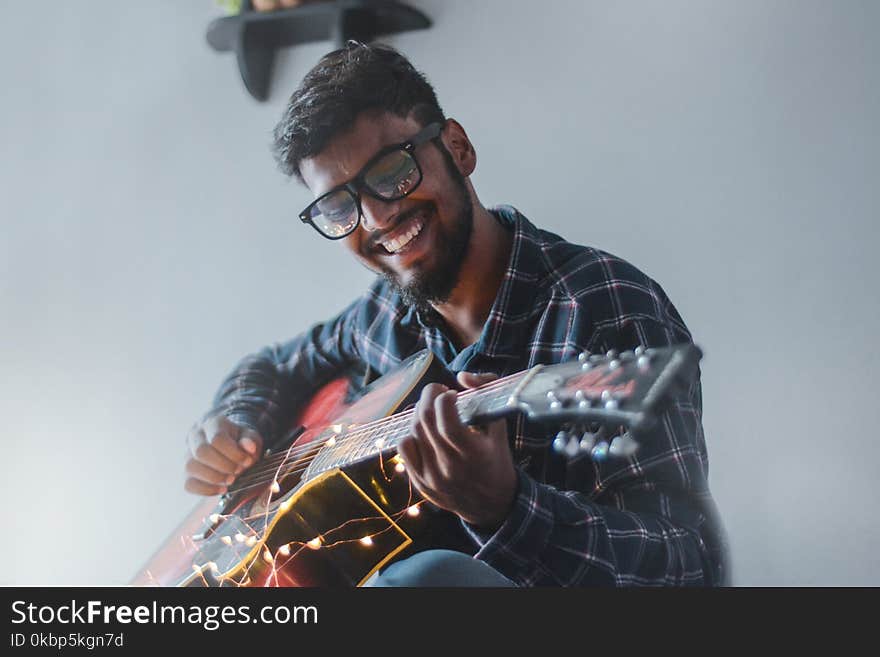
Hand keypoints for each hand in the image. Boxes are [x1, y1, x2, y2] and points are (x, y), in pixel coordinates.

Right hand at [184, 415, 263, 495]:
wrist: (224, 442)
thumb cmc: (238, 439)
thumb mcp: (249, 435)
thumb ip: (250, 440)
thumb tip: (249, 447)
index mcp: (213, 424)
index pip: (217, 439)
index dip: (233, 453)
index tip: (247, 461)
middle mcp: (196, 436)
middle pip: (201, 452)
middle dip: (223, 465)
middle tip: (238, 472)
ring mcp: (187, 454)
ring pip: (191, 467)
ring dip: (214, 478)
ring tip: (230, 481)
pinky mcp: (186, 472)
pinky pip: (188, 484)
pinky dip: (206, 490)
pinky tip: (221, 489)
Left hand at [398, 372, 516, 531]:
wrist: (492, 505)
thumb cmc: (497, 461)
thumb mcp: (500, 427)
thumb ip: (487, 394)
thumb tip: (462, 376)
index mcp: (472, 454)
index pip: (446, 421)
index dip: (444, 398)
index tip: (452, 394)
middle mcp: (449, 467)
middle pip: (425, 421)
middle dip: (429, 396)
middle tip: (438, 391)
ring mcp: (432, 477)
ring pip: (413, 432)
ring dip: (420, 412)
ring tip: (433, 410)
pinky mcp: (420, 483)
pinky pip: (404, 449)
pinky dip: (410, 433)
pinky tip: (423, 431)